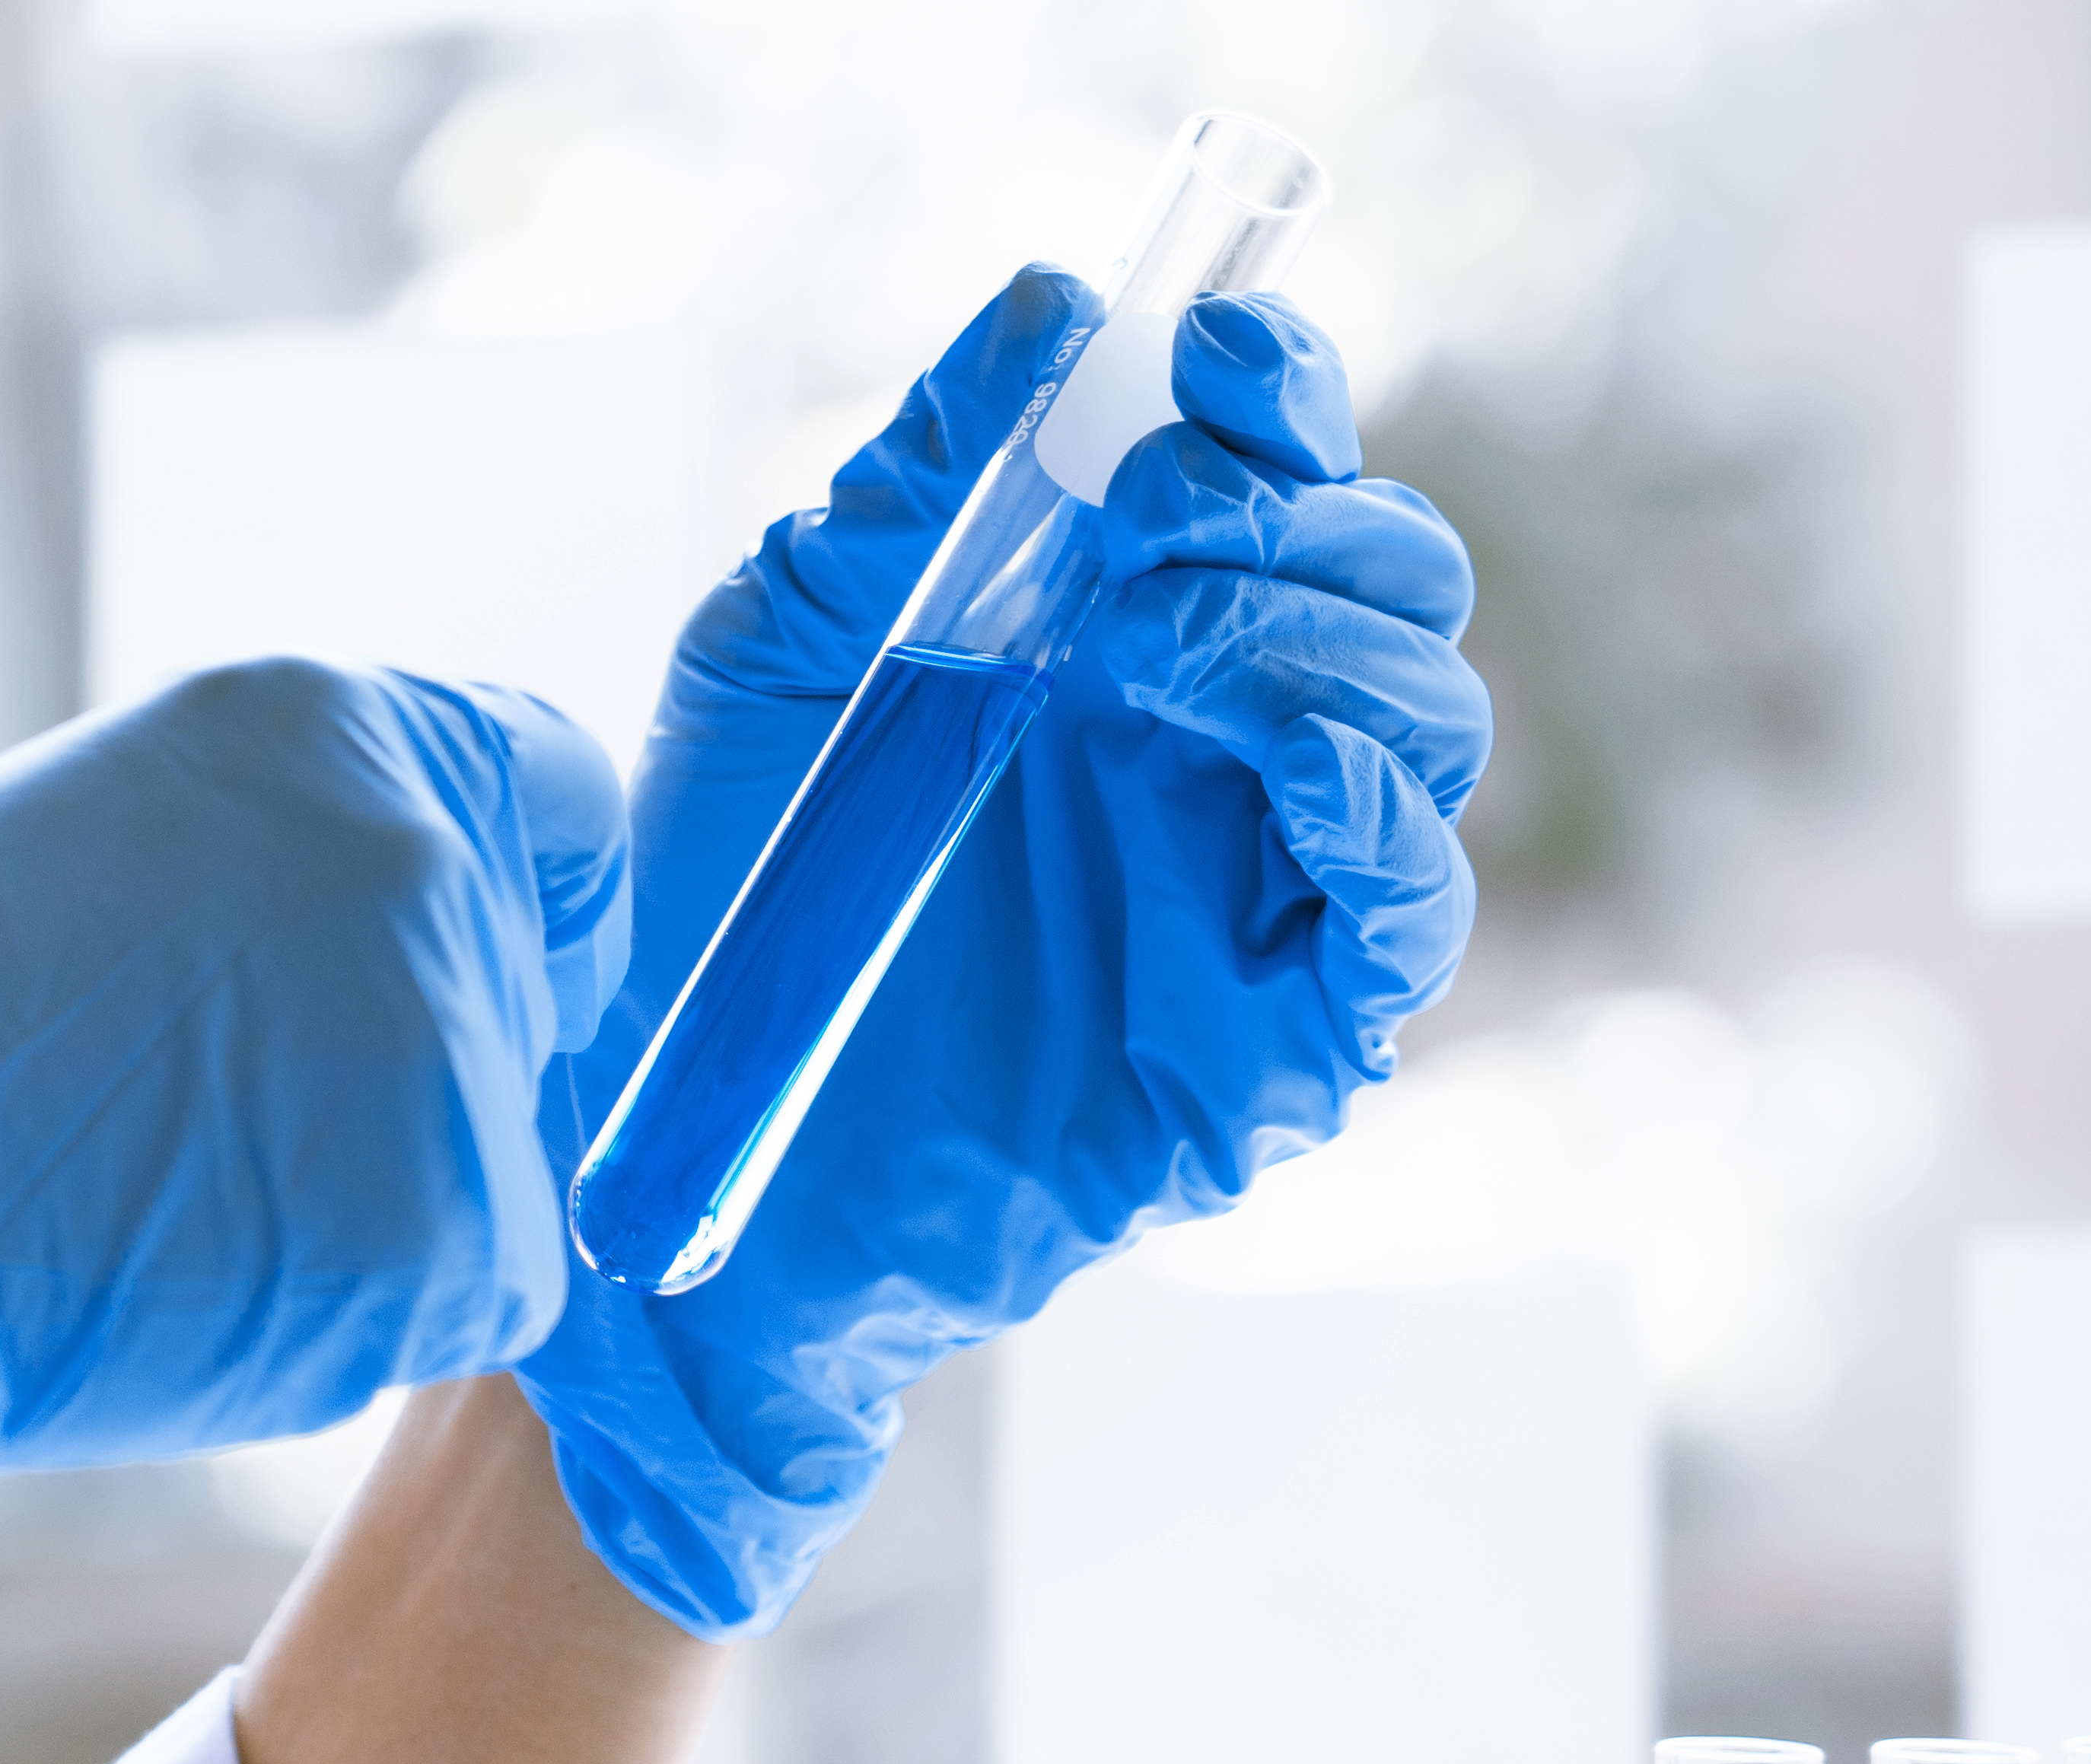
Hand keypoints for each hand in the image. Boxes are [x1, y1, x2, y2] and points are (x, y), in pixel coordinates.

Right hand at [0, 658, 628, 1664]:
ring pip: (507, 1163)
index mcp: (330, 722)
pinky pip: (479, 1290)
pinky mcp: (449, 1209)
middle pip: (537, 1003)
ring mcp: (446, 1031)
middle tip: (224, 1131)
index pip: (555, 799)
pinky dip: (365, 1313)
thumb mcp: (120, 860)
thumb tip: (446, 969)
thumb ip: (305, 878)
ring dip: (383, 1213)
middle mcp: (418, 848)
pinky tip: (203, 1274)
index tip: (458, 980)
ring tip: (179, 1201)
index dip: (521, 911)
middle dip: (427, 1084)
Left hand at [518, 274, 1487, 1635]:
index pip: (1280, 480)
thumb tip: (1048, 304)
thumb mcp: (781, 649)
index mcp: (1128, 641)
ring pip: (1421, 719)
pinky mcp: (1271, 1044)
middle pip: (1390, 580)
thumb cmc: (716, 893)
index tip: (1210, 346)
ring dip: (1313, 644)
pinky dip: (1381, 822)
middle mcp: (1218, 754)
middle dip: (1296, 518)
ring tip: (1149, 646)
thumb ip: (910, 484)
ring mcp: (1256, 896)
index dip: (1280, 392)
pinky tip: (1298, 777)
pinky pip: (1406, 919)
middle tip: (1146, 526)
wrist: (669, 1132)